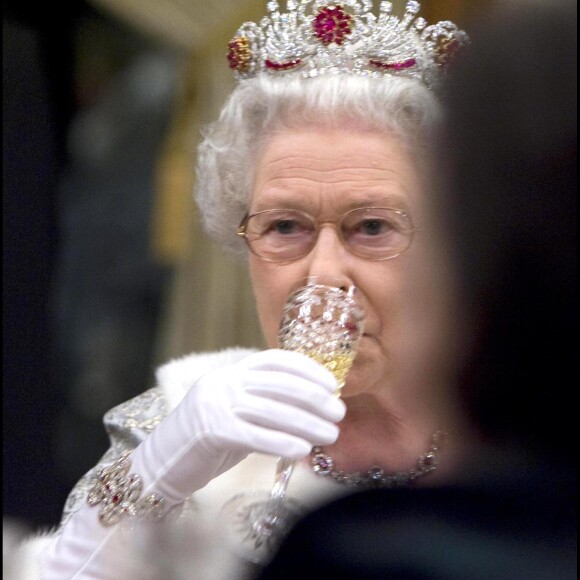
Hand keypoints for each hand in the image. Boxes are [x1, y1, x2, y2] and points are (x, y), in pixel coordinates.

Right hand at [131, 349, 345, 505]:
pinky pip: (256, 435)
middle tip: (339, 413)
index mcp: (232, 371)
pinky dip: (283, 442)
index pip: (276, 360)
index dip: (308, 369)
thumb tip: (314, 407)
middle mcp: (225, 381)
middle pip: (280, 384)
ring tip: (331, 434)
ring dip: (308, 423)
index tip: (331, 384)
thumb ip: (266, 403)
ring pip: (273, 410)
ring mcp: (216, 403)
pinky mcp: (213, 431)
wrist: (164, 460)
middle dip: (315, 398)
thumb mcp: (237, 409)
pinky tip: (303, 450)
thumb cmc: (209, 438)